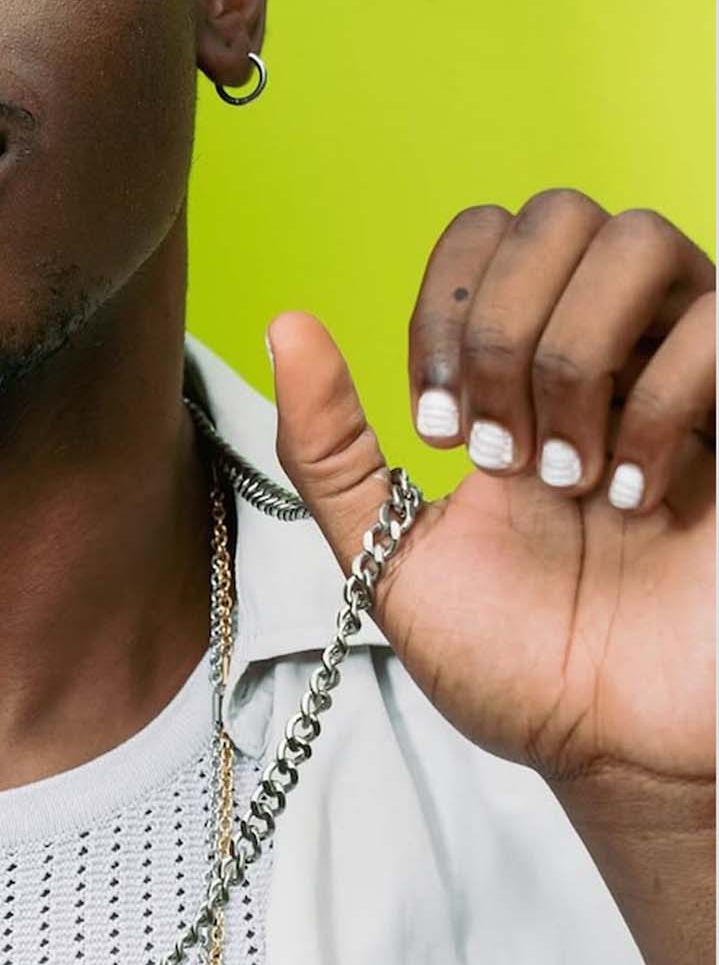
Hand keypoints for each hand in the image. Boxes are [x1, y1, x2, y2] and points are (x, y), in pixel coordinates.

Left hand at [266, 189, 714, 797]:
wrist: (612, 752)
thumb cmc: (515, 664)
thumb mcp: (392, 559)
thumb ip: (334, 452)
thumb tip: (286, 325)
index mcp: (518, 377)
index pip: (486, 236)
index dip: (445, 305)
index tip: (435, 429)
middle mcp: (608, 356)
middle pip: (559, 213)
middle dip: (501, 328)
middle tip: (495, 453)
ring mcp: (689, 377)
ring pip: (641, 239)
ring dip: (576, 357)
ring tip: (566, 475)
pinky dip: (659, 402)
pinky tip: (636, 497)